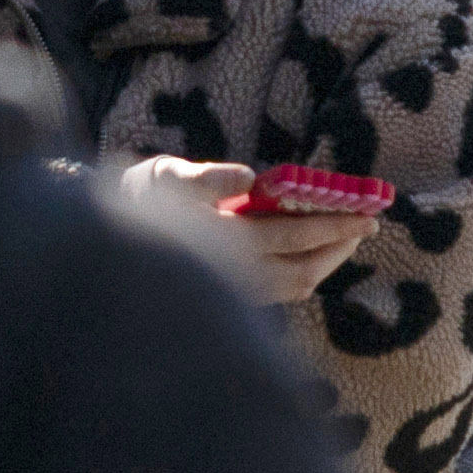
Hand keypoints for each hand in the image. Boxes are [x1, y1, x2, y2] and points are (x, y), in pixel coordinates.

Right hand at [117, 156, 377, 305]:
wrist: (103, 241)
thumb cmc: (139, 199)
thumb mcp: (165, 176)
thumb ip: (205, 179)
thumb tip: (248, 178)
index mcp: (218, 240)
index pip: (288, 234)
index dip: (329, 223)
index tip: (363, 211)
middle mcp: (230, 273)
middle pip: (302, 268)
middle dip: (339, 245)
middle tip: (369, 223)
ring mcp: (232, 290)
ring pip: (294, 285)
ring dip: (327, 261)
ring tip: (349, 237)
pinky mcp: (231, 296)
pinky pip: (281, 290)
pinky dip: (307, 271)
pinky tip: (317, 254)